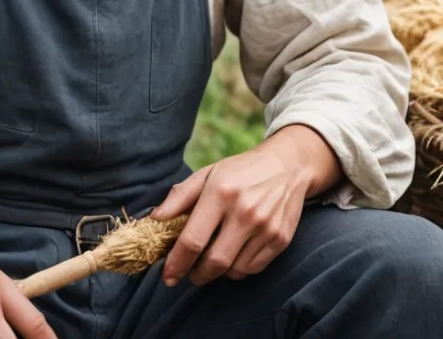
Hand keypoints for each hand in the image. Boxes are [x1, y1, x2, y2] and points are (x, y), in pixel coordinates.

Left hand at [151, 124, 340, 285]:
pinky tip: (232, 255)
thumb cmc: (240, 170)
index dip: (177, 263)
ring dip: (217, 273)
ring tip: (210, 260)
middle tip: (188, 273)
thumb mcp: (207, 174)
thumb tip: (155, 219)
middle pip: (214, 262)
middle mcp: (244, 212)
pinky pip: (253, 268)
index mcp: (220, 193)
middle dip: (196, 275)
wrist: (287, 165)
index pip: (193, 239)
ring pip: (234, 270)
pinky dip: (238, 269)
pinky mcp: (281, 239)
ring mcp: (265, 228)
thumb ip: (179, 197)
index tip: (168, 276)